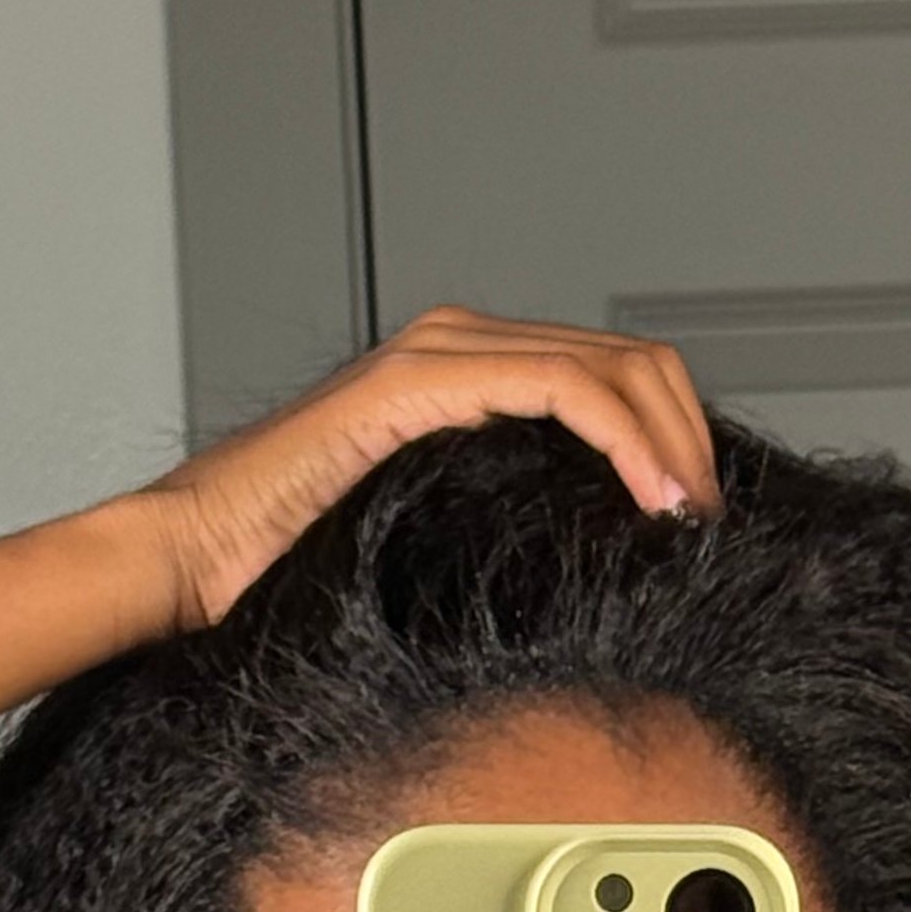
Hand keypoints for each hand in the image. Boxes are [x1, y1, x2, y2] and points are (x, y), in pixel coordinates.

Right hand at [0, 306, 719, 767]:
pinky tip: (652, 496)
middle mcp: (460, 344)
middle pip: (630, 360)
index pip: (614, 377)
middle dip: (691, 439)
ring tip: (693, 516)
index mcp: (467, 373)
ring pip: (610, 365)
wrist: (196, 562)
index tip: (705, 522)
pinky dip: (624, 438)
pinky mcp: (422, 379)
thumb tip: (606, 568)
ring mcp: (440, 352)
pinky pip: (560, 387)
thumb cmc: (295, 566)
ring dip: (672, 441)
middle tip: (713, 524)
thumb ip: (511, 523)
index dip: (678, 441)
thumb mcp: (441, 540)